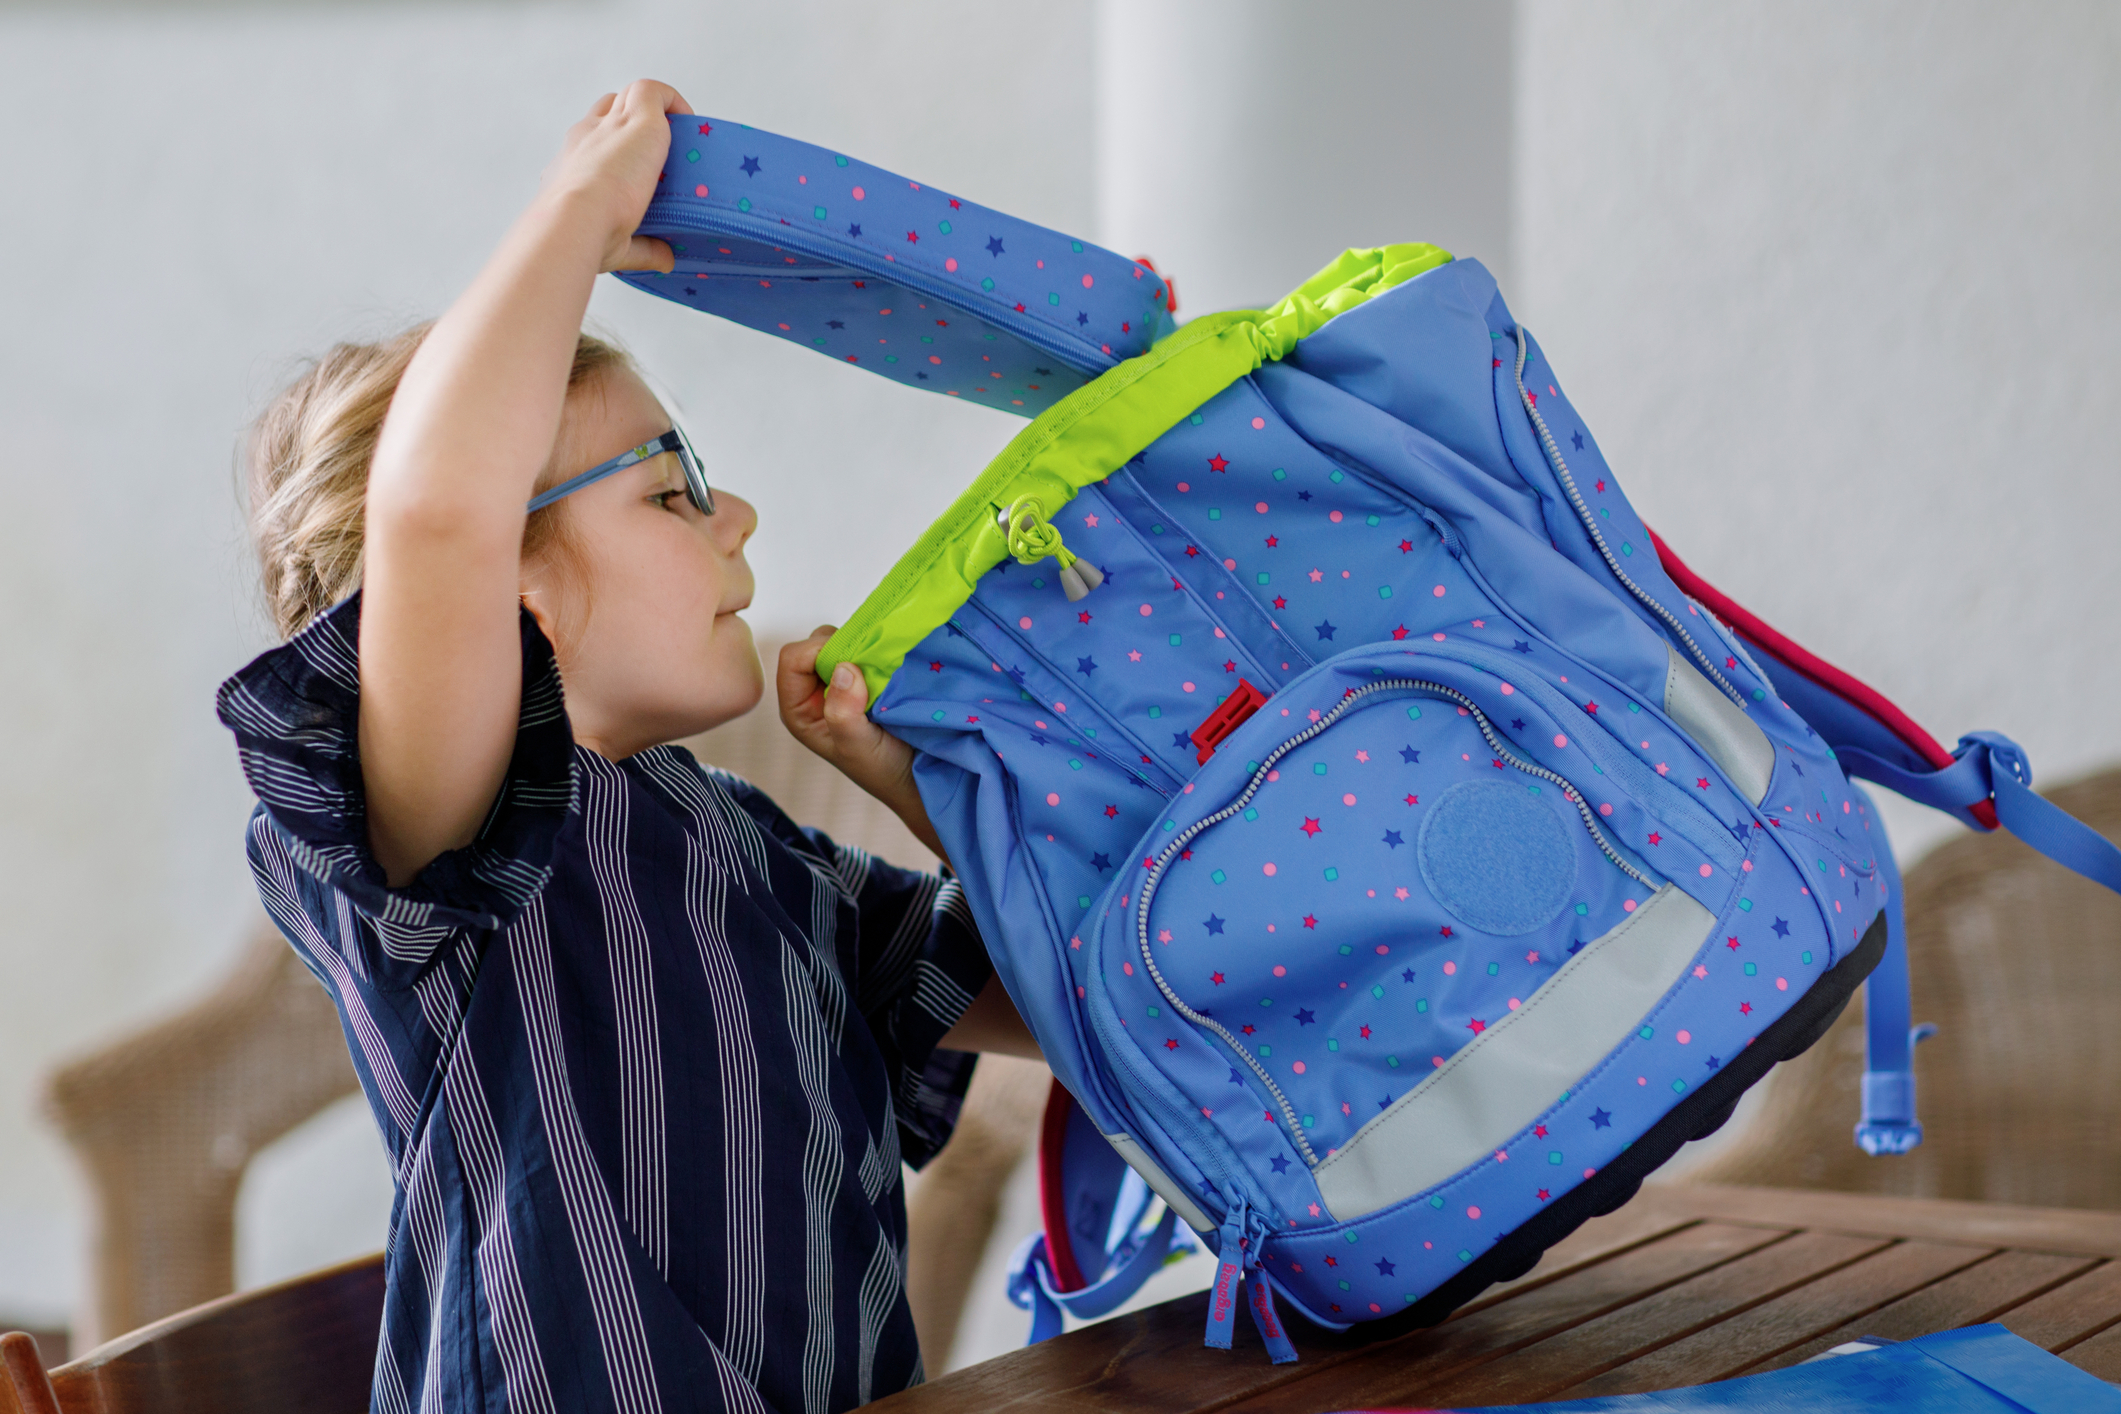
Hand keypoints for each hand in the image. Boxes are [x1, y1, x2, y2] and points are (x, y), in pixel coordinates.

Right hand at [541, 79, 693, 274]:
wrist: (575, 220)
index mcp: (572, 164)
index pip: (590, 139)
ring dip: (653, 109)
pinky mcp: (637, 119)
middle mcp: (585, 137)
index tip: (633, 166)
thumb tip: (666, 260)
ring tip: (678, 137)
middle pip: (607, 108)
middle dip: (630, 120)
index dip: (611, 144)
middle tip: (656, 151)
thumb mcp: (616, 247)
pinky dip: (673, 101)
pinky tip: (689, 122)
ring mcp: (609, 125)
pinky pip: (654, 91)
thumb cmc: (584, 237)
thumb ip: (644, 249)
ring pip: (629, 96)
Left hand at [778, 629, 944, 859]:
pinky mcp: (864, 677)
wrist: (916, 776)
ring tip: (884, 668)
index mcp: (799, 708)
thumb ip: (844, 713)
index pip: (793, 659)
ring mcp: (840, 682)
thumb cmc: (882, 769)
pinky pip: (865, 648)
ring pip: (842, 642)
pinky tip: (892, 664)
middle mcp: (814, 691)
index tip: (854, 663)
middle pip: (815, 644)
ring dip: (863, 647)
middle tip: (872, 666)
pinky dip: (878, 650)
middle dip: (843, 646)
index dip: (818, 651)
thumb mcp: (857, 746)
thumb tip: (842, 669)